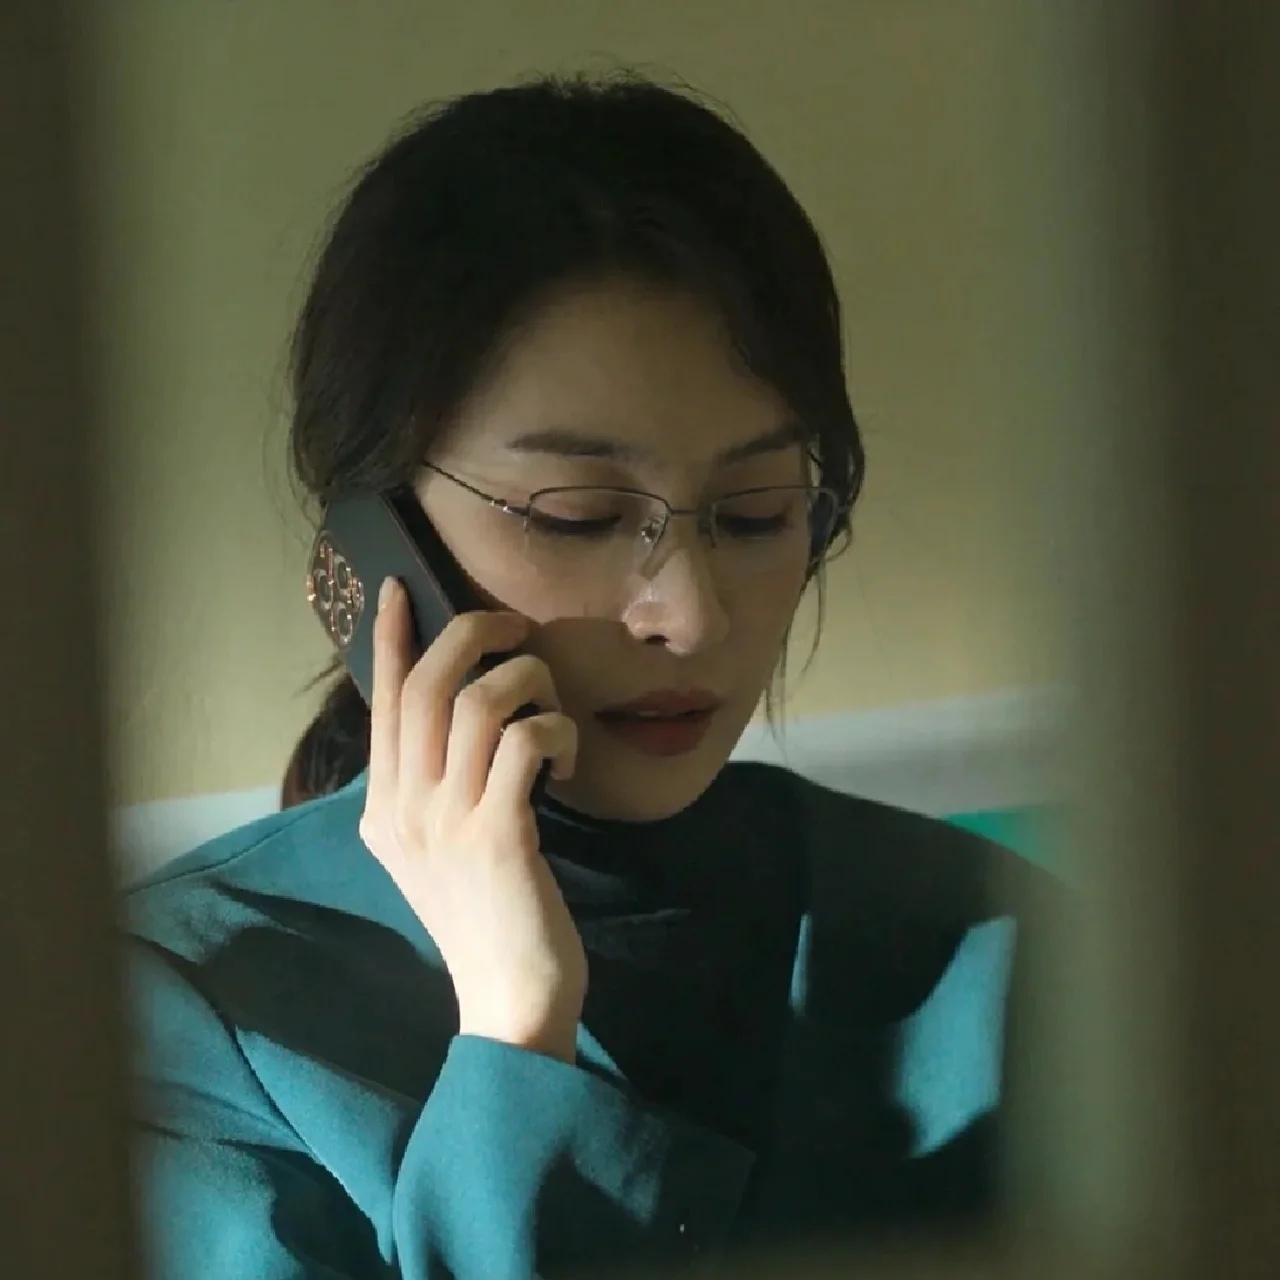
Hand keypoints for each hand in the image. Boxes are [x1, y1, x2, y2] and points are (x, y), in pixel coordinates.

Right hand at [358, 579, 584, 1062]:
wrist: (509, 999)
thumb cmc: (485, 919)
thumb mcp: (438, 852)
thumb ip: (434, 790)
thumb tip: (464, 719)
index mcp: (383, 809)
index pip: (383, 704)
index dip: (390, 639)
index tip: (399, 587)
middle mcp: (403, 809)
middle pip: (424, 685)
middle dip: (471, 635)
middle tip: (515, 627)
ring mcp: (446, 821)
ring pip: (479, 702)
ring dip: (529, 683)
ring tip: (555, 712)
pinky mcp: (497, 835)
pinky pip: (525, 741)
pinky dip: (555, 731)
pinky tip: (568, 762)